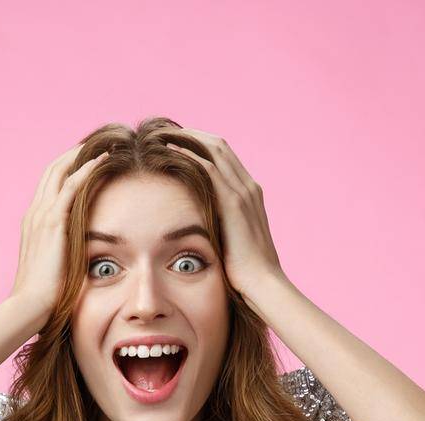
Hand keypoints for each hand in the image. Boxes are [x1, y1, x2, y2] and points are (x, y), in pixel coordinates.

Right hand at [8, 144, 108, 327]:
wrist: (29, 305)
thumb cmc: (43, 295)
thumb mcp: (53, 267)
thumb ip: (64, 255)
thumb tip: (80, 257)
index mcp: (33, 221)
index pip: (49, 184)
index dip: (66, 168)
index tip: (85, 158)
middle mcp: (34, 212)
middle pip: (52, 170)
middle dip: (73, 153)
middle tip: (96, 142)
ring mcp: (42, 215)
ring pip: (60, 171)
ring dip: (81, 155)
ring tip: (104, 144)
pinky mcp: (53, 222)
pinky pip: (71, 186)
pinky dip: (86, 169)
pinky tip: (102, 160)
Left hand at [163, 130, 285, 295]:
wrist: (263, 285)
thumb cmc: (245, 272)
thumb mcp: (230, 242)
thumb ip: (218, 227)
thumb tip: (196, 228)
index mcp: (249, 194)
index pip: (223, 156)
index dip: (199, 144)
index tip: (175, 142)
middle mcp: (249, 187)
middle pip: (218, 145)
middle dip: (190, 134)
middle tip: (164, 131)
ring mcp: (243, 192)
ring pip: (214, 149)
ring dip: (187, 138)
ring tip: (162, 134)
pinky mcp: (234, 203)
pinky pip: (209, 168)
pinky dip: (189, 155)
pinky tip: (169, 151)